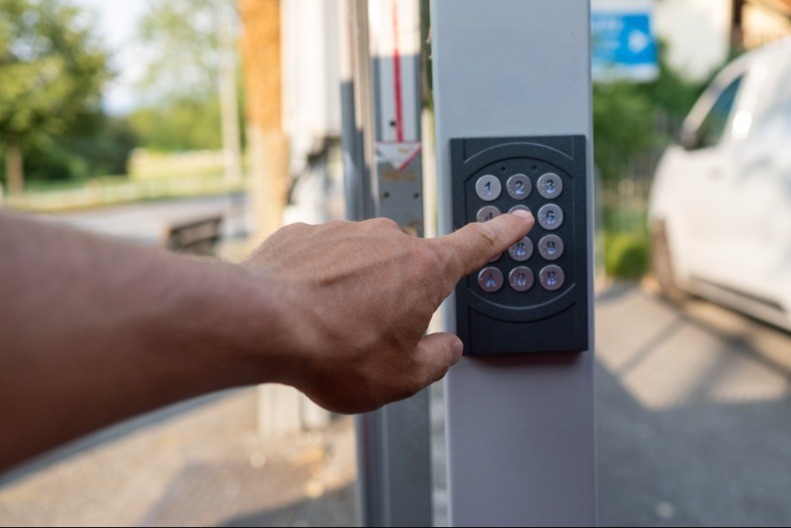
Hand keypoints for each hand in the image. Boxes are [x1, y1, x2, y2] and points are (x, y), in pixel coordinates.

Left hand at [243, 211, 533, 412]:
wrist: (260, 323)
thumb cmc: (331, 349)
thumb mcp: (402, 378)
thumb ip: (437, 361)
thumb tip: (446, 348)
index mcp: (424, 269)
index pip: (477, 243)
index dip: (503, 232)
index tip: (518, 217)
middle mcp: (387, 239)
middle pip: (409, 267)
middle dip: (398, 297)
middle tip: (371, 335)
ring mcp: (344, 231)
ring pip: (363, 264)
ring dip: (355, 291)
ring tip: (331, 327)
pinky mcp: (306, 233)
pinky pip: (325, 259)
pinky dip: (320, 282)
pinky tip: (305, 309)